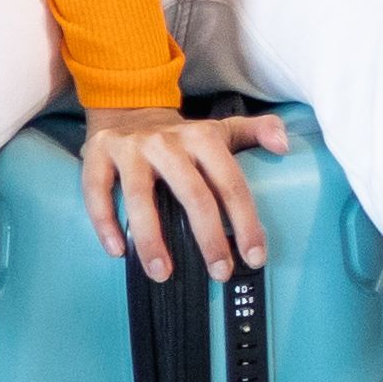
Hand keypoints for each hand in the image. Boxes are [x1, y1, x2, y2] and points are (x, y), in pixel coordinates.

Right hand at [78, 105, 288, 275]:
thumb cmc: (180, 135)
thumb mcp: (221, 129)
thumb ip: (257, 132)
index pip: (230, 183)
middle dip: (209, 238)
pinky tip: (117, 251)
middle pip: (192, 193)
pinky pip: (98, 191)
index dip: (246, 222)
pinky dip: (104, 222)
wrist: (128, 108)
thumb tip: (284, 143)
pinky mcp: (98, 155)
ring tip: (163, 273)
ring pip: (140, 197)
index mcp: (202, 137)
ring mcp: (130, 148)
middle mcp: (166, 141)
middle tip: (219, 272)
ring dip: (152, 240)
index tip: (254, 256)